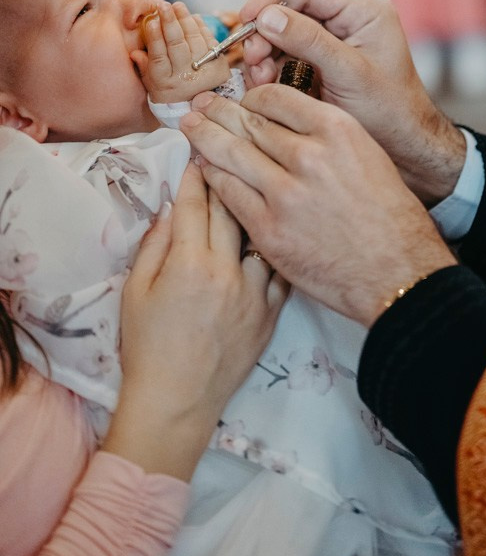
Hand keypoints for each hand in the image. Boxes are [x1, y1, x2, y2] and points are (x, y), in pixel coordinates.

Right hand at [103, 163, 288, 479]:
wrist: (177, 402)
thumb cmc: (147, 347)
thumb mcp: (135, 290)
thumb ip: (154, 245)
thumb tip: (169, 208)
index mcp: (188, 263)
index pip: (194, 204)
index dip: (195, 174)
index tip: (197, 153)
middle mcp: (226, 271)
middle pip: (232, 208)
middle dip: (228, 176)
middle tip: (229, 155)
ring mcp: (254, 291)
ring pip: (263, 232)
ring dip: (259, 207)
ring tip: (260, 186)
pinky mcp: (272, 311)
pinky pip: (280, 267)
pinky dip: (276, 246)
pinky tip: (278, 231)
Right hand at [132, 2, 230, 102]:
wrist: (200, 106)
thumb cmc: (170, 92)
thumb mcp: (153, 86)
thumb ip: (144, 68)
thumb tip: (134, 52)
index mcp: (165, 83)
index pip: (159, 57)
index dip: (155, 38)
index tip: (151, 21)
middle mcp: (185, 78)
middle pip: (177, 46)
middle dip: (170, 23)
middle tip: (164, 6)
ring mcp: (204, 71)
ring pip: (194, 41)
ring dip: (185, 21)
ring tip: (178, 6)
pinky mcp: (219, 65)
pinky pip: (209, 41)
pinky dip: (201, 27)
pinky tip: (193, 17)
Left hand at [180, 86, 455, 326]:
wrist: (397, 270)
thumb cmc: (388, 214)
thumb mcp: (366, 154)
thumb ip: (326, 135)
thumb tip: (285, 122)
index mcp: (336, 130)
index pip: (276, 98)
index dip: (251, 97)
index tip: (242, 101)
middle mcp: (309, 155)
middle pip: (248, 123)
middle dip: (219, 112)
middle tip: (201, 105)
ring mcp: (285, 193)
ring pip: (231, 154)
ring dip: (205, 138)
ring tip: (191, 127)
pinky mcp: (269, 229)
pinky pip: (229, 194)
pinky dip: (212, 178)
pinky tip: (203, 169)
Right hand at [239, 0, 465, 204]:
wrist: (402, 143)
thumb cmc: (389, 109)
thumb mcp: (349, 73)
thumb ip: (309, 41)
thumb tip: (267, 16)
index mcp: (362, 10)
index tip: (245, 19)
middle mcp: (345, 18)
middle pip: (289, 10)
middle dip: (265, 33)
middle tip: (254, 60)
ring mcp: (331, 39)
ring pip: (282, 34)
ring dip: (264, 54)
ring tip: (260, 79)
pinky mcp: (319, 61)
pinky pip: (284, 55)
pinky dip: (270, 68)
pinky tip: (265, 84)